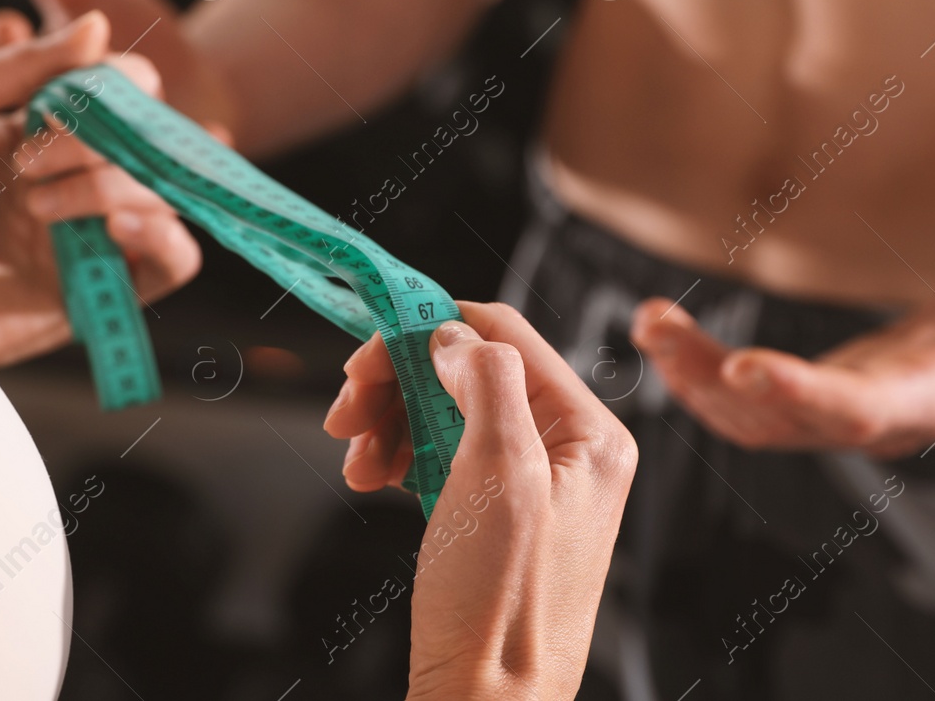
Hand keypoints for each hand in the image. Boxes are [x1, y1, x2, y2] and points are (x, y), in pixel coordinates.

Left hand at [0, 10, 200, 366]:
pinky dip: (163, 235)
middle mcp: (91, 174)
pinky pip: (179, 259)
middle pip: (151, 136)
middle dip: (95, 140)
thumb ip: (19, 63)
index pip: (129, 86)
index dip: (115, 80)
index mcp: (60, 128)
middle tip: (26, 162)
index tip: (57, 100)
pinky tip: (115, 226)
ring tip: (38, 207)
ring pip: (162, 192)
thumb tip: (98, 25)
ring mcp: (106, 229)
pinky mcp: (112, 286)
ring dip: (107, 187)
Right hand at [325, 302, 636, 700]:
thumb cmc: (502, 607)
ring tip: (356, 459)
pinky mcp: (498, 512)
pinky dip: (399, 455)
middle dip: (399, 381)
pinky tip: (372, 477)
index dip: (429, 328)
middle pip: (468, 368)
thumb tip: (454, 335)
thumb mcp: (501, 474)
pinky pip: (443, 452)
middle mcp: (567, 449)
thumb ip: (486, 381)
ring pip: (447, 408)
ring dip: (390, 420)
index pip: (505, 333)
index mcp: (589, 431)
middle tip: (346, 409)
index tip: (368, 347)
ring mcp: (532, 481)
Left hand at [630, 201, 934, 457]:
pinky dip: (703, 377)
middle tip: (655, 331)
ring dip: (694, 379)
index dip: (803, 394)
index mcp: (933, 398)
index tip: (743, 366)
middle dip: (715, 385)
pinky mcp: (821, 398)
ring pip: (755, 420)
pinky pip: (750, 405)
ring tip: (646, 326)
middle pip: (785, 422)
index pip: (862, 409)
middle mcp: (880, 419)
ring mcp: (843, 414)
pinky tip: (666, 339)